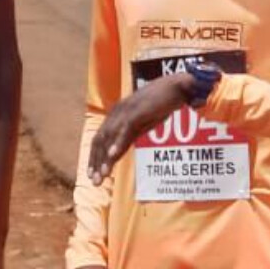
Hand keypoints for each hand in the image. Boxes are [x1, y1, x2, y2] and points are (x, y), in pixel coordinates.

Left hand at [86, 66, 219, 184]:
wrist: (177, 86)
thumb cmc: (160, 104)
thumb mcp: (142, 124)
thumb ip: (129, 136)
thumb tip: (118, 152)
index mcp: (116, 116)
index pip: (100, 140)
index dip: (95, 158)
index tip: (93, 175)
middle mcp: (116, 113)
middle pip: (100, 141)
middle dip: (96, 162)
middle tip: (95, 182)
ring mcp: (125, 112)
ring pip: (110, 138)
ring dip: (105, 158)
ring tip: (102, 176)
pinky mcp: (137, 111)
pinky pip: (125, 130)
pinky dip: (118, 143)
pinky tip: (113, 156)